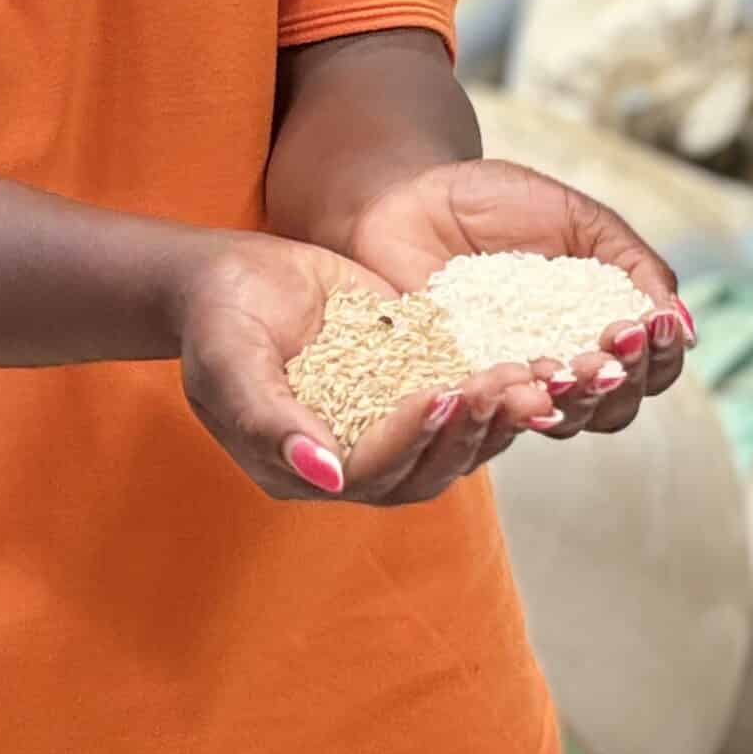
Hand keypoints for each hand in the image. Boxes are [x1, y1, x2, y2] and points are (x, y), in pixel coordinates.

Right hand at [178, 232, 577, 506]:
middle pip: (425, 470)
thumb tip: (326, 476)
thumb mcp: (230, 362)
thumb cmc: (218, 320)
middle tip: (499, 383)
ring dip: (495, 418)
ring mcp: (387, 427)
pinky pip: (465, 404)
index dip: (410, 438)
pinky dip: (502, 391)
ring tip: (526, 375)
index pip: (370, 473)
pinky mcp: (414, 390)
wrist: (233, 277)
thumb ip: (269, 420)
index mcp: (302, 471)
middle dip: (466, 430)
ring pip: (455, 446)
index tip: (440, 392)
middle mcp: (351, 462)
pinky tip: (534, 363)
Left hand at [343, 158, 693, 446]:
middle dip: (621, 380)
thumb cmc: (498, 201)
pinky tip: (525, 386)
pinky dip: (515, 403)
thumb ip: (634, 267)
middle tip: (611, 345)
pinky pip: (493, 411)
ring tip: (568, 368)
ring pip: (563, 418)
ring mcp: (511, 381)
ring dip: (576, 399)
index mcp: (601, 329)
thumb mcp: (581, 220)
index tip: (649, 324)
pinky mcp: (459, 386)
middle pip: (615, 407)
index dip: (658, 357)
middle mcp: (563, 365)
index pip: (651, 368)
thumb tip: (685, 325)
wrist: (412, 192)